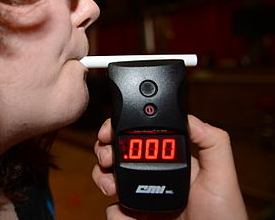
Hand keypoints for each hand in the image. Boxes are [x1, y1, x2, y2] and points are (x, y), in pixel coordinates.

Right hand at [92, 115, 247, 219]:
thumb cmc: (224, 219)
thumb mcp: (222, 177)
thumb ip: (212, 143)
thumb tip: (190, 117)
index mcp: (171, 163)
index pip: (141, 138)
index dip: (123, 130)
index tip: (110, 131)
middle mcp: (153, 177)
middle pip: (118, 155)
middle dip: (105, 152)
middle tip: (107, 158)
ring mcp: (142, 199)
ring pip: (108, 179)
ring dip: (103, 178)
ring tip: (111, 187)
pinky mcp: (134, 219)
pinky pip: (113, 211)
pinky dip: (115, 213)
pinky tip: (129, 216)